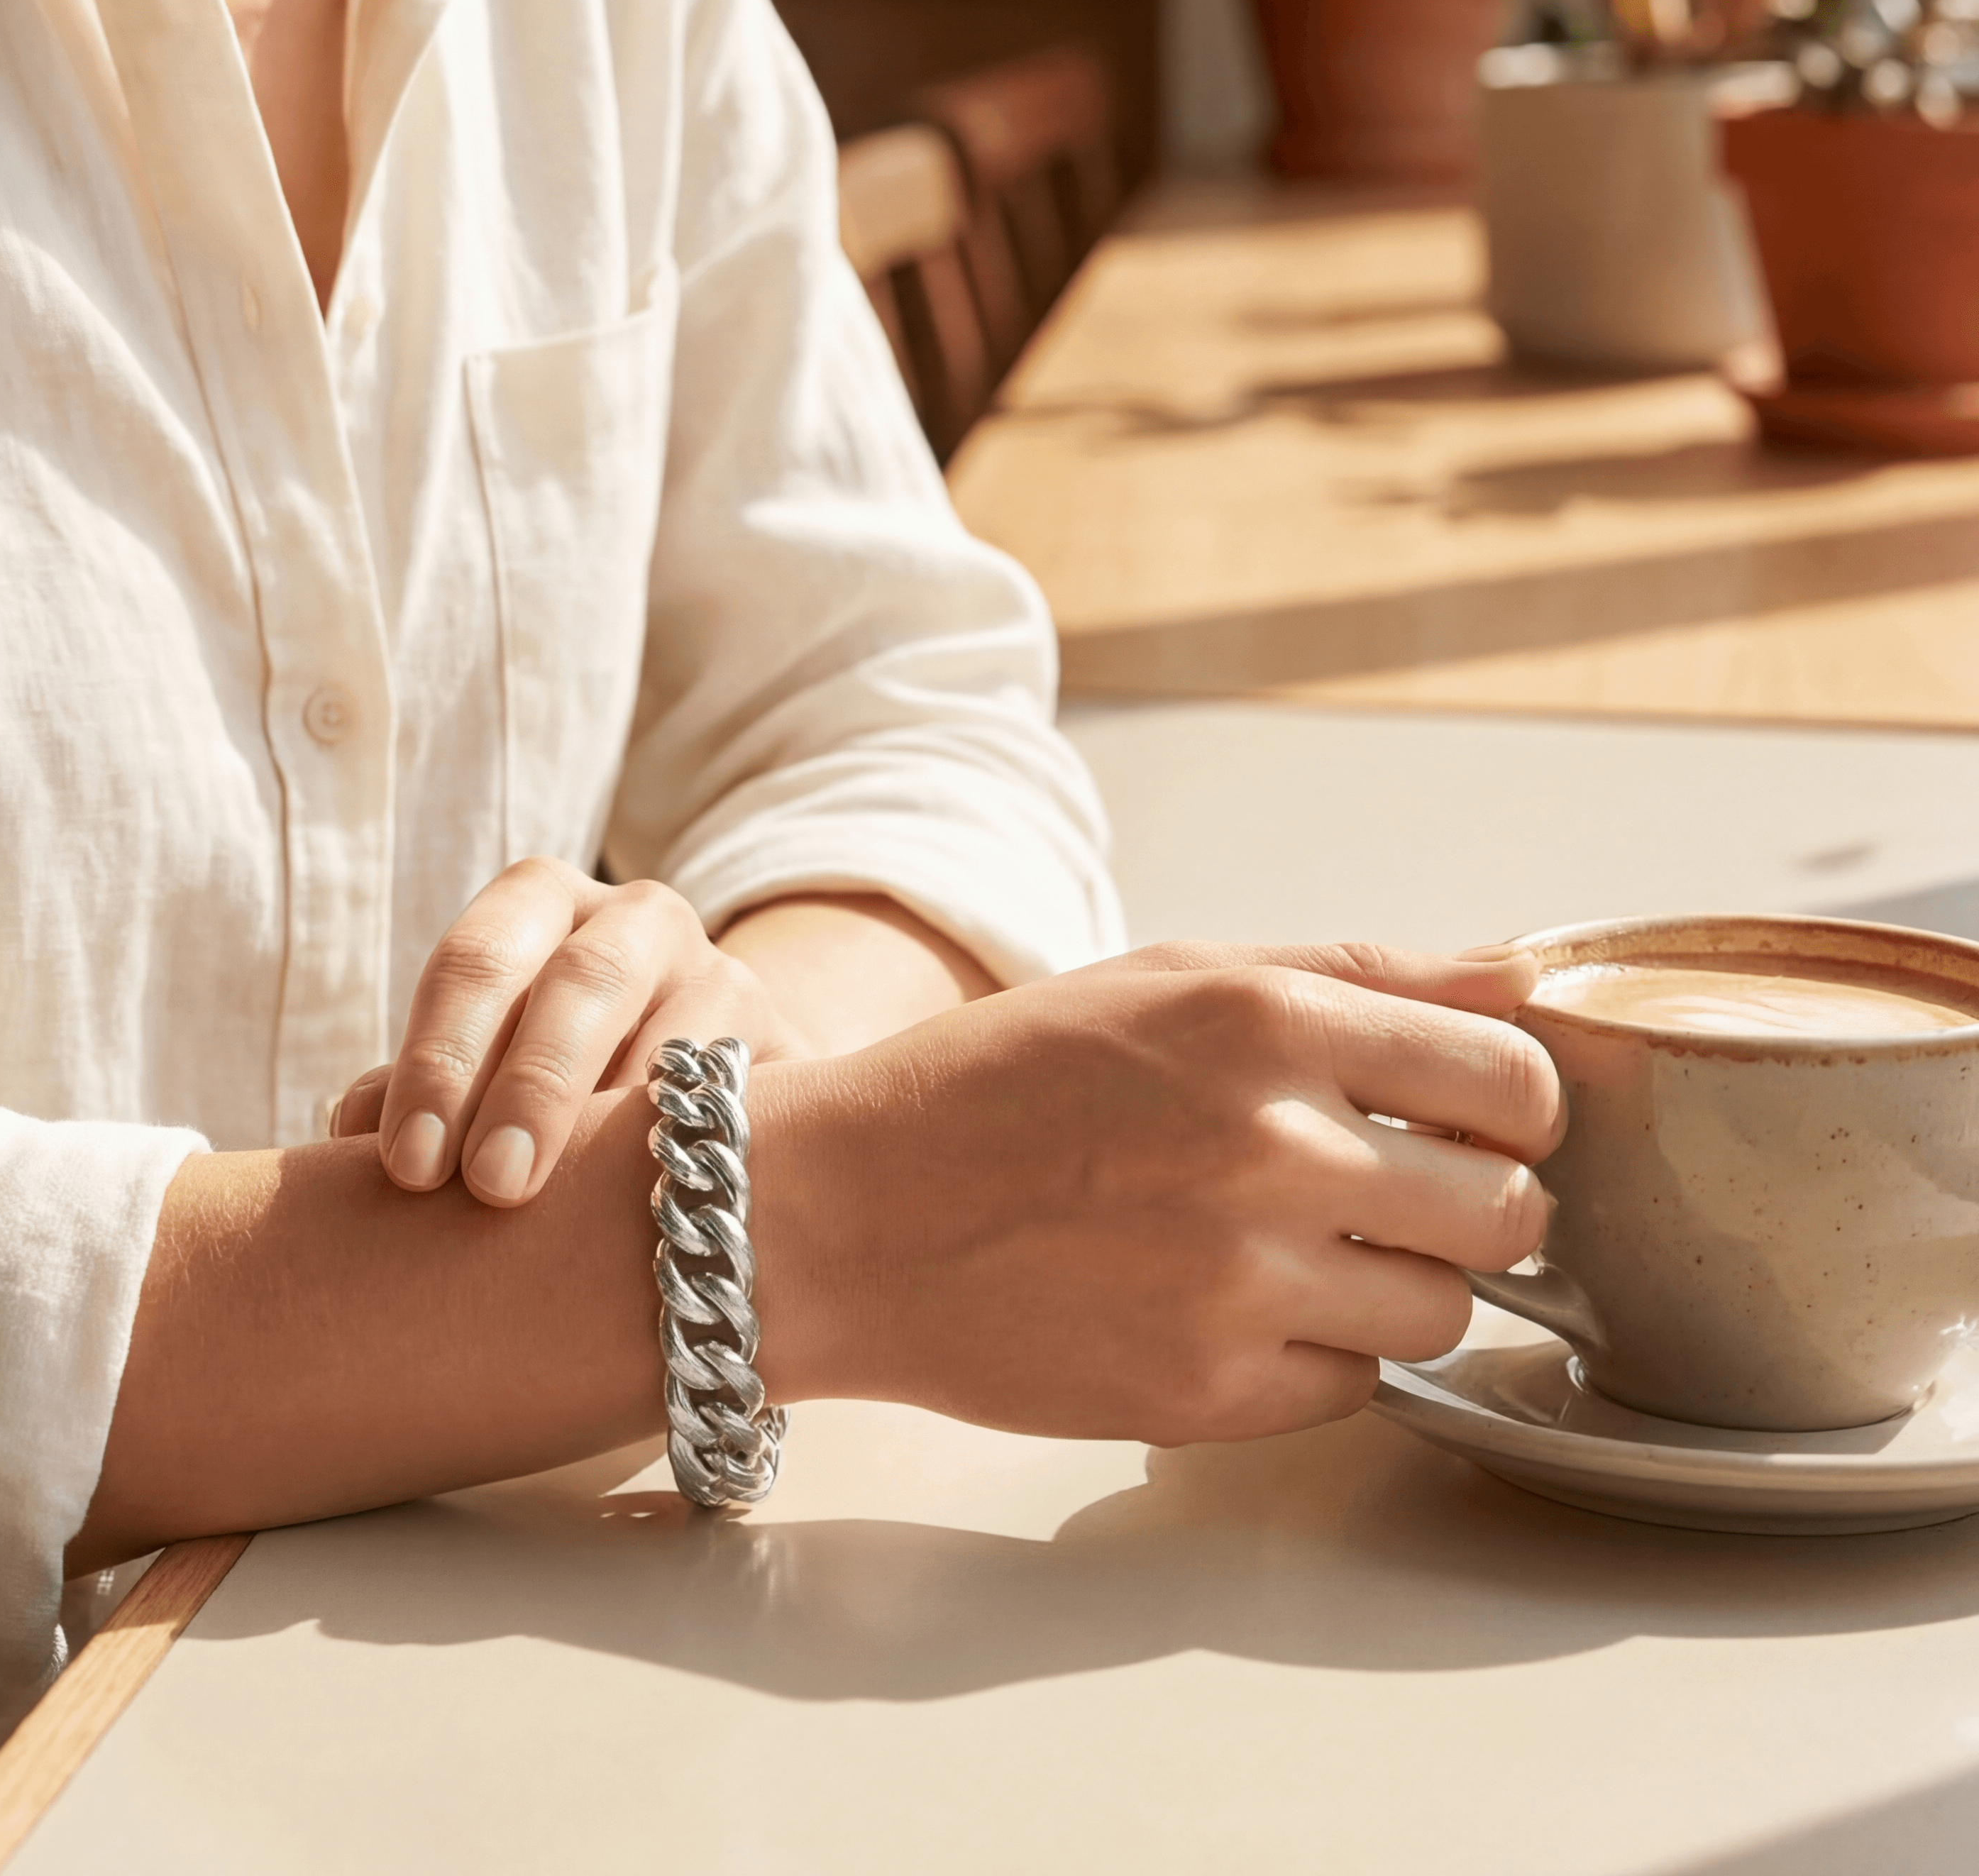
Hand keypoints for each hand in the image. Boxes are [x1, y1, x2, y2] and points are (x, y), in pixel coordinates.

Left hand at [334, 857, 811, 1207]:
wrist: (703, 1087)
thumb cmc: (554, 1076)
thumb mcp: (486, 1062)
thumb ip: (422, 1090)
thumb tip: (345, 1127)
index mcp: (537, 903)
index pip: (478, 960)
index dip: (438, 1059)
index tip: (407, 1166)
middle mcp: (635, 917)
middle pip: (581, 982)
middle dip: (531, 1086)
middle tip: (490, 1188)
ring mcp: (721, 971)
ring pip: (674, 1036)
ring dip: (620, 1124)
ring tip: (572, 1210)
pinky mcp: (785, 1042)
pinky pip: (740, 1096)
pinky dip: (694, 1150)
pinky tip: (657, 1215)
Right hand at [760, 937, 1560, 1447]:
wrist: (845, 1212)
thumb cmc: (1002, 1083)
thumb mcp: (1167, 975)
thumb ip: (1358, 974)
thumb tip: (1524, 976)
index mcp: (1263, 1020)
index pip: (1516, 1081)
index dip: (1514, 1109)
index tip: (1472, 1120)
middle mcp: (1271, 1146)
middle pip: (1509, 1211)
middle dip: (1470, 1205)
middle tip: (1389, 1193)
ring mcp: (1244, 1281)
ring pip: (1446, 1314)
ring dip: (1393, 1286)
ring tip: (1287, 1249)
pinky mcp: (1211, 1395)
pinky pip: (1357, 1387)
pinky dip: (1314, 1353)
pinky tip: (1224, 1304)